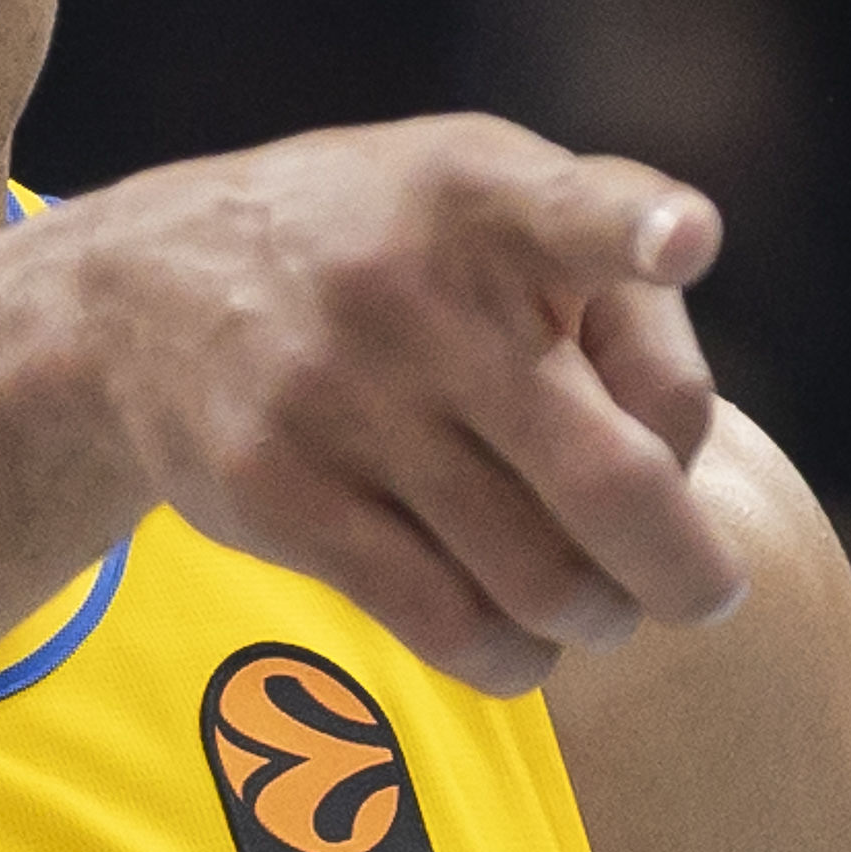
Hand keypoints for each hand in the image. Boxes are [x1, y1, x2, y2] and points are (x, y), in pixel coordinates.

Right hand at [55, 116, 748, 694]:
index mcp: (488, 195)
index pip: (580, 209)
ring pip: (540, 575)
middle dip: (684, 567)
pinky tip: (518, 642)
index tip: (684, 241)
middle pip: (611, 477)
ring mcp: (342, 397)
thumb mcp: (486, 200)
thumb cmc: (388, 256)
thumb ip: (614, 290)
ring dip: (596, 615)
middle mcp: (418, 292)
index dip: (640, 230)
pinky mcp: (280, 492)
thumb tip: (683, 462)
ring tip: (595, 605)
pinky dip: (511, 656)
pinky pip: (444, 621)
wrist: (145, 291)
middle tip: (705, 594)